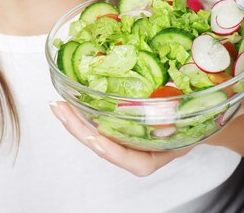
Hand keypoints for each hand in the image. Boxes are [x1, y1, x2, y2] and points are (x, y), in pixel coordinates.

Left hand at [50, 101, 191, 175]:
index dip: (106, 147)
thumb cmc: (193, 121)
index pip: (124, 158)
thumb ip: (177, 123)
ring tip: (58, 105)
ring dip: (75, 119)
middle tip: (58, 109)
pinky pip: (98, 122)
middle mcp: (133, 151)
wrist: (198, 117)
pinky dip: (84, 110)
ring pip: (95, 133)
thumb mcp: (190, 124)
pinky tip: (72, 99)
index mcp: (149, 158)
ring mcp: (124, 139)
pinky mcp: (119, 125)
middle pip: (100, 144)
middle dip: (77, 128)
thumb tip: (166, 119)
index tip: (92, 136)